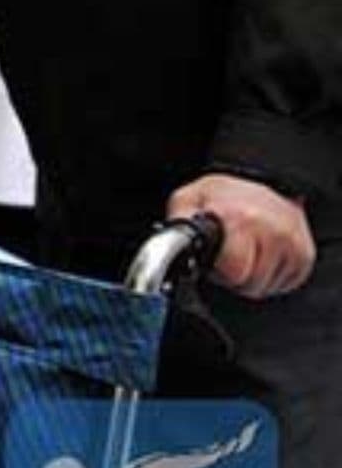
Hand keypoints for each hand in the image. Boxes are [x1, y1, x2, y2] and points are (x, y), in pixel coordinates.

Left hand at [170, 173, 315, 298]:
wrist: (262, 179)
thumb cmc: (223, 194)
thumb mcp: (188, 200)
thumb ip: (176, 227)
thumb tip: (163, 252)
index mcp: (240, 219)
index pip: (234, 273)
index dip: (219, 272)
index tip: (215, 260)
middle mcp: (271, 231)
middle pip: (250, 285)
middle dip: (234, 277)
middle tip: (229, 256)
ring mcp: (292, 244)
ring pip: (266, 288)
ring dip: (251, 277)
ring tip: (245, 252)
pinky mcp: (304, 255)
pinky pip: (284, 285)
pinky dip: (270, 276)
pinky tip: (262, 255)